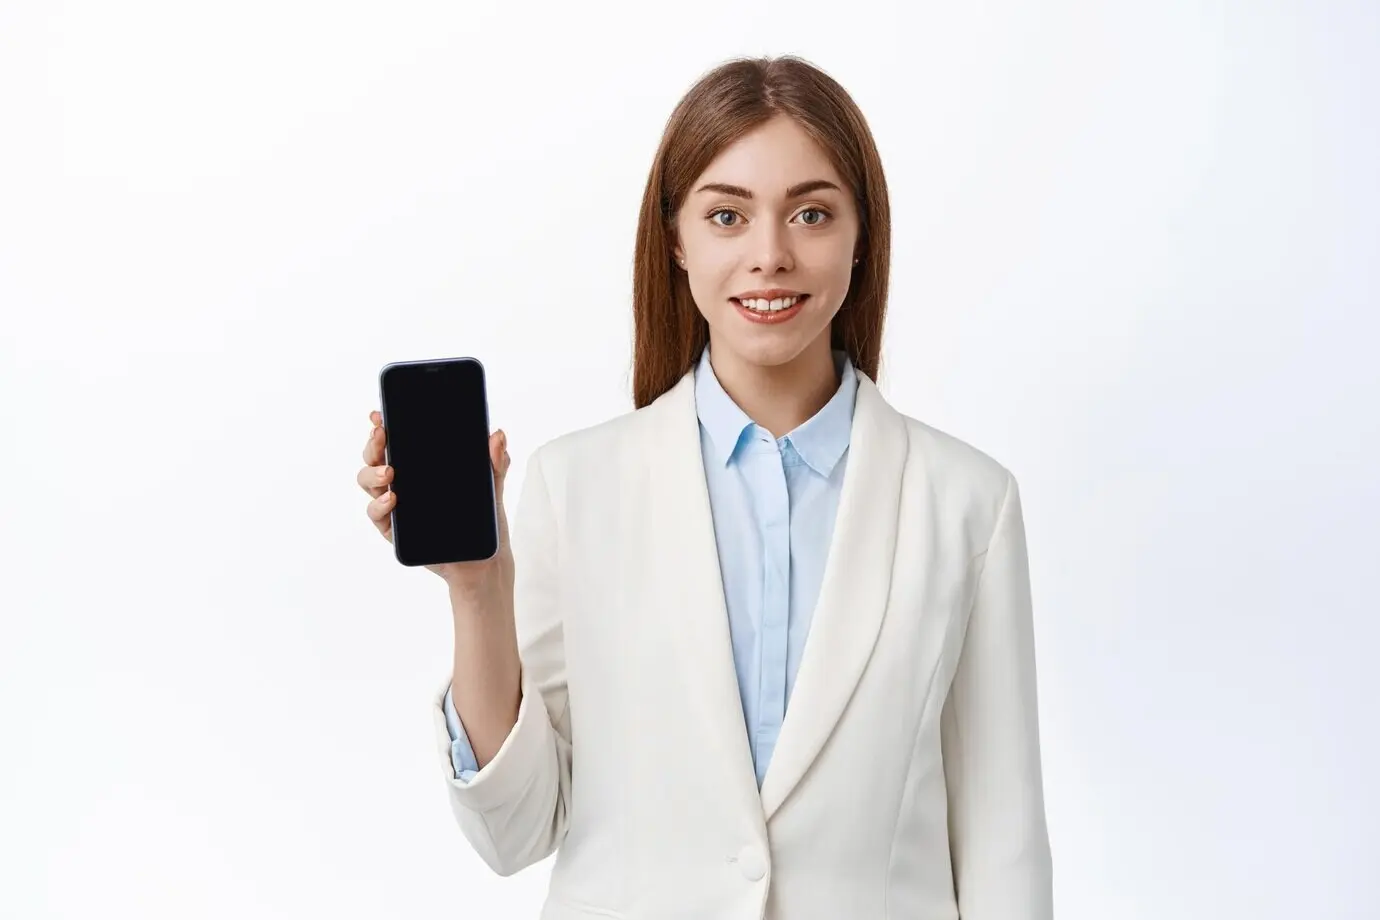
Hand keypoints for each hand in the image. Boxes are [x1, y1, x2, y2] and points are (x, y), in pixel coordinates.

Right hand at [358, 410, 514, 598]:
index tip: (378, 415)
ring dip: (372, 473)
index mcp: (420, 467)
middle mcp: (403, 482)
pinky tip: (392, 499)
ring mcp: (396, 506)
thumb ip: (495, 461)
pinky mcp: (395, 530)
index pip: (396, 441)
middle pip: (375, 457)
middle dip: (373, 445)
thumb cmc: (484, 521)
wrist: (485, 561)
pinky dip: (379, 505)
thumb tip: (497, 435)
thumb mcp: (492, 486)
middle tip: (382, 437)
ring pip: (368, 482)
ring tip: (389, 472)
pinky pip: (377, 515)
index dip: (382, 427)